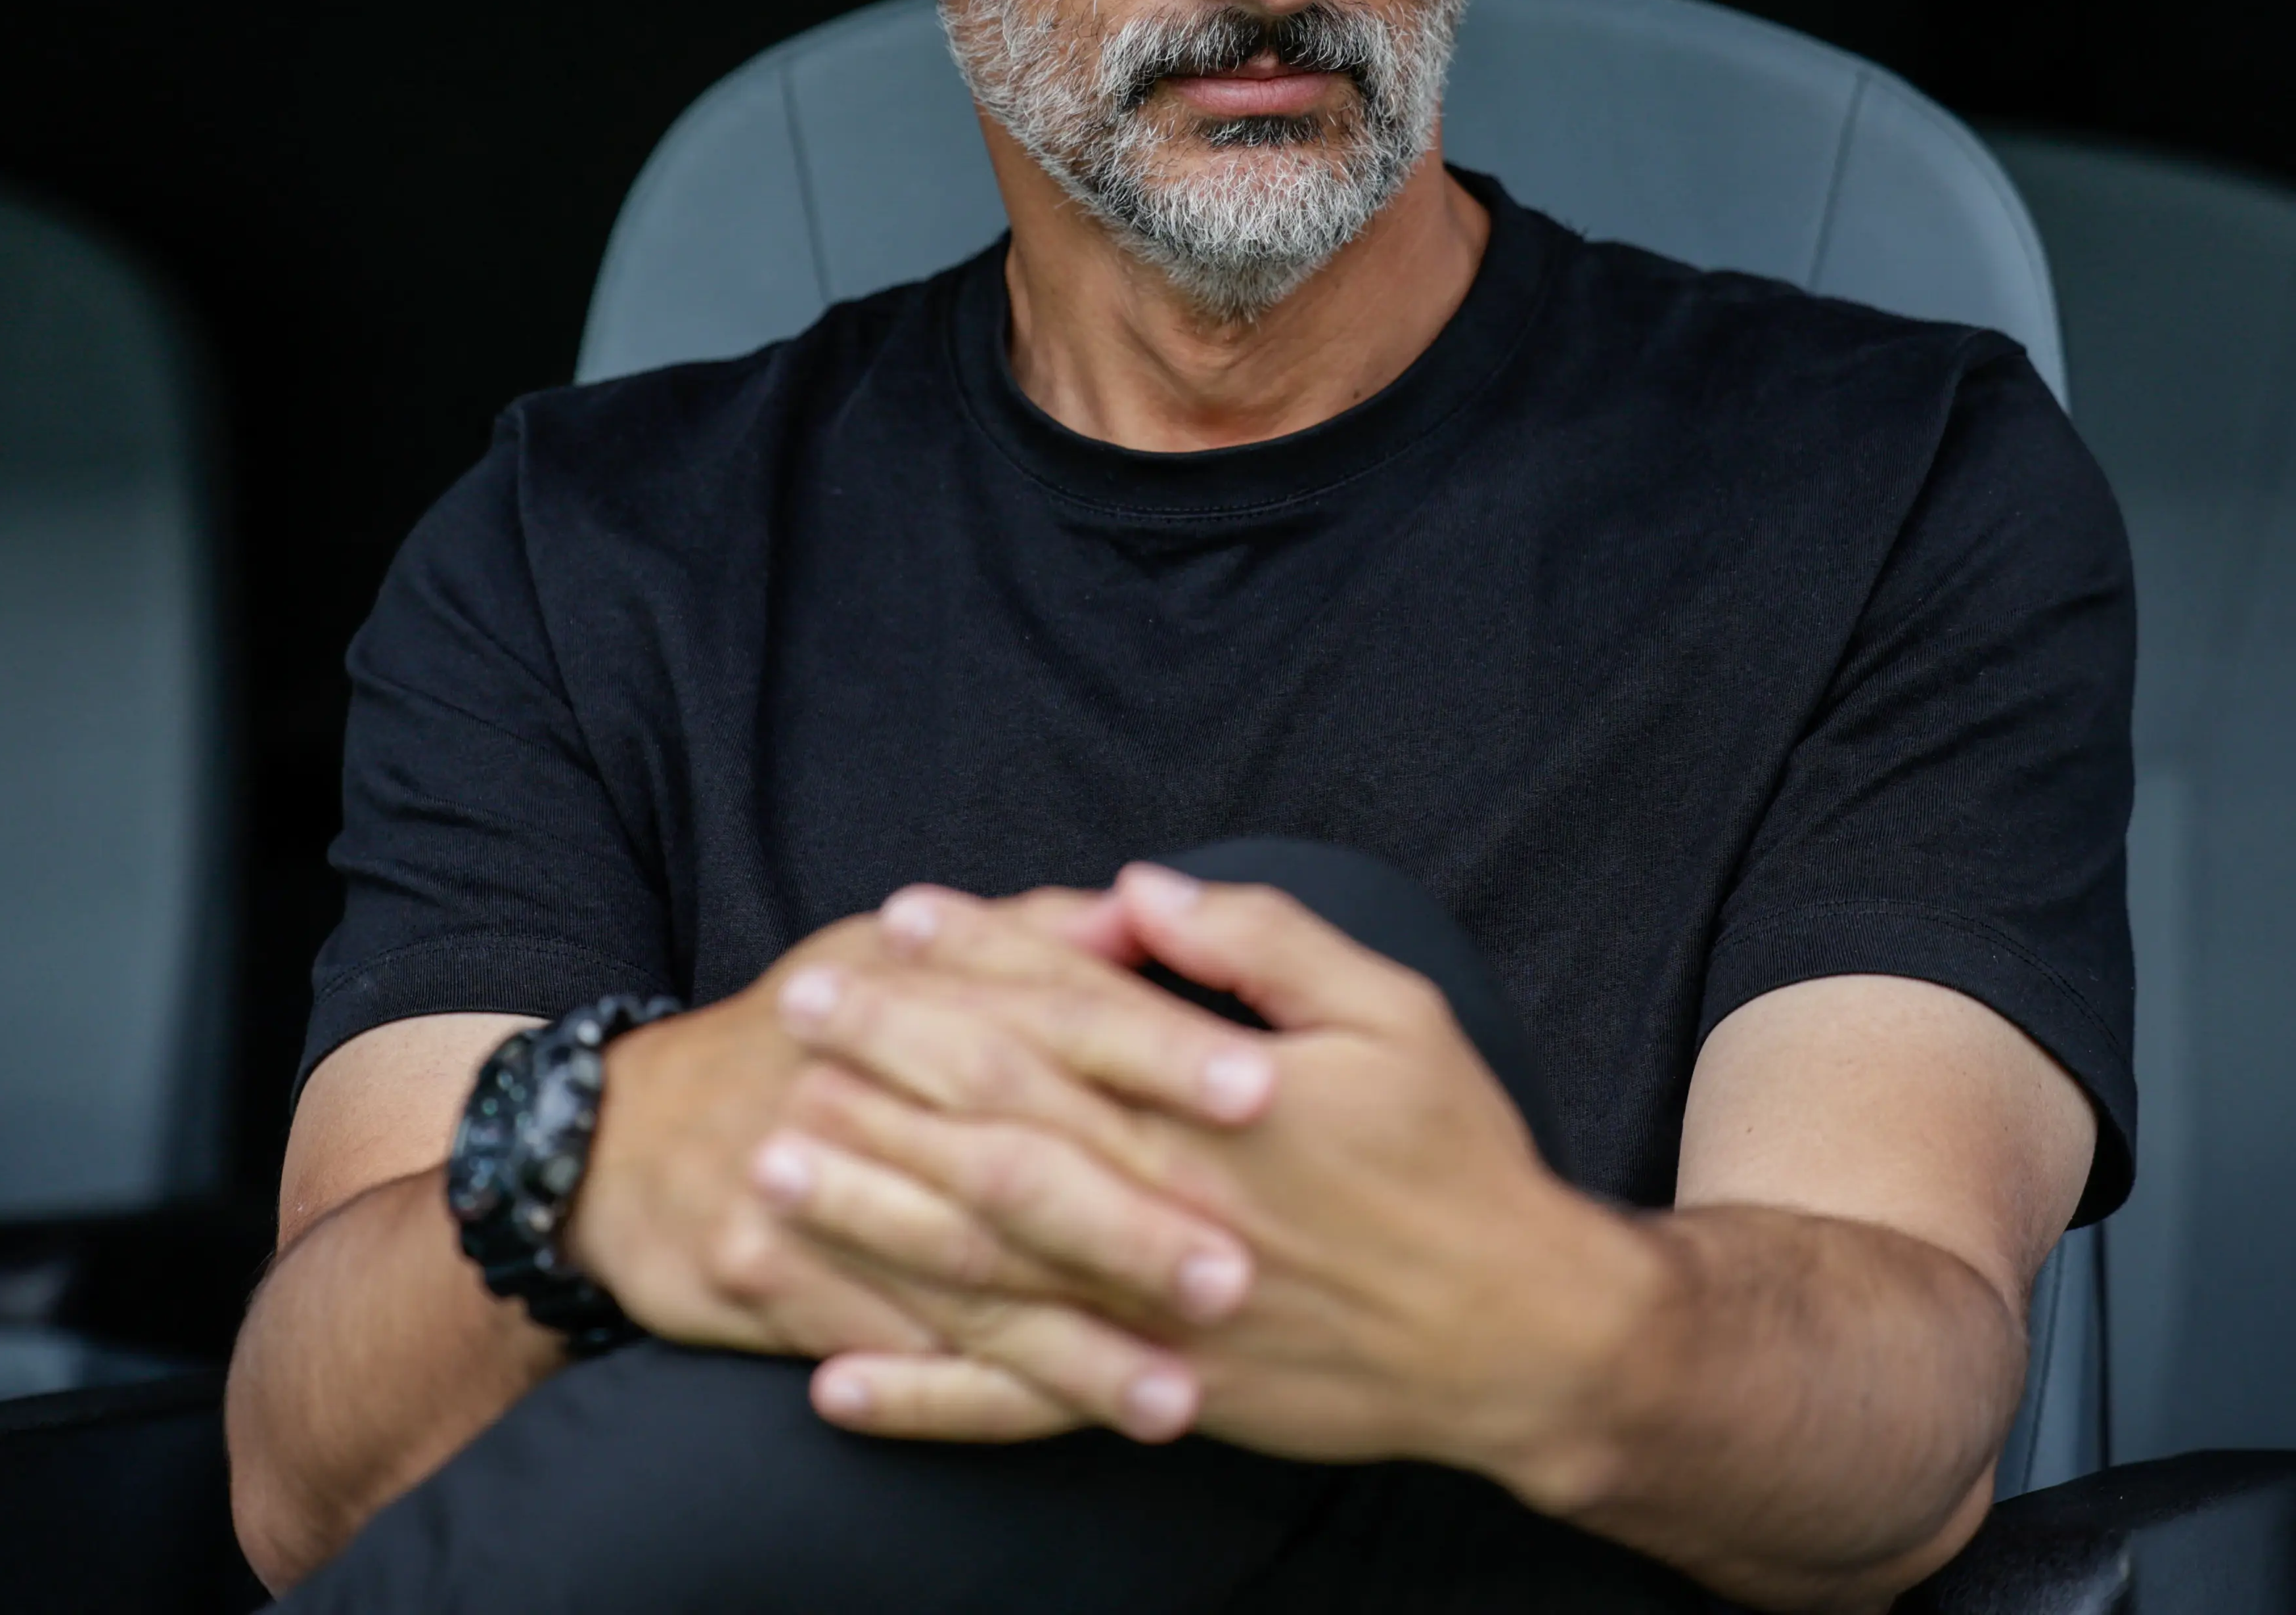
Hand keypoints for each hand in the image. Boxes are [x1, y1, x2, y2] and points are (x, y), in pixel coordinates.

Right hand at [562, 894, 1277, 1439]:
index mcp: (904, 992)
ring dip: (1067, 1345)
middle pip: (1008, 1154)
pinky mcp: (758, 1282)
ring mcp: (799, 1190)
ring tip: (1173, 1394)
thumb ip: (1030, 937)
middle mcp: (852, 1085)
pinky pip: (883, 1348)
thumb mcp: (893, 953)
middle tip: (1237, 1272)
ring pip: (955, 1276)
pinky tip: (1051, 1422)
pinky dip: (969, 1393)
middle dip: (1126, 1222)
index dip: (1156, 1051)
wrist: (615, 1134)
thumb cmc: (799, 1032)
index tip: (1260, 1088)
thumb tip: (1143, 907)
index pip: (1051, 1015)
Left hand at [770, 867, 1660, 1495]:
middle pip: (997, 1123)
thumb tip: (1141, 889)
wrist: (1523, 1340)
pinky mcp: (1156, 1398)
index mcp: (1213, 1105)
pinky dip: (921, 1400)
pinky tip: (829, 1384)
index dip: (976, 958)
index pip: (1064, 1011)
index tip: (892, 918)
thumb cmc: (1460, 1158)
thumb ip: (1262, 944)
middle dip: (889, 1062)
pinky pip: (1016, 1406)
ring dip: (868, 1214)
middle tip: (799, 1014)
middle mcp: (1164, 1208)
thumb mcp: (1392, 1012)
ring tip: (772, 1162)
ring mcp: (1150, 1315)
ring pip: (981, 1263)